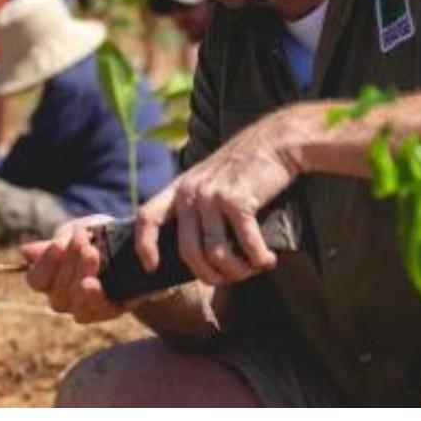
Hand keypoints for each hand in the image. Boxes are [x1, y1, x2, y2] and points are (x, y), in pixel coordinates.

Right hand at [22, 215, 122, 323]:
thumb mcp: (79, 231)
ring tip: (92, 254)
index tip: (60, 243)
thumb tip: (24, 252)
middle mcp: (64, 297)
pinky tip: (94, 283)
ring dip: (80, 277)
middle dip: (69, 265)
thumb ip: (56, 242)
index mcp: (52, 278)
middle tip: (84, 242)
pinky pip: (95, 312)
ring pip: (73, 304)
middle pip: (56, 294)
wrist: (136, 244)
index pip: (36, 280)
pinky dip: (93, 297)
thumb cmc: (100, 235)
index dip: (46, 264)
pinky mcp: (108, 311)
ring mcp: (85, 307)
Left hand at [135, 109, 303, 285]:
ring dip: (238, 270)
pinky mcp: (237, 199)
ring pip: (217, 253)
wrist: (276, 141)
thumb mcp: (212, 179)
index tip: (152, 267)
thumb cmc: (248, 167)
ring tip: (253, 269)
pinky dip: (258, 258)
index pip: (147, 217)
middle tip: (229, 279)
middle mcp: (191, 192)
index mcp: (181, 187)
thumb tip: (201, 252)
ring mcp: (212, 195)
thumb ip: (199, 205)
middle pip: (188, 251)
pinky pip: (245, 244)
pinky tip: (268, 260)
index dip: (144, 245)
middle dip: (209, 275)